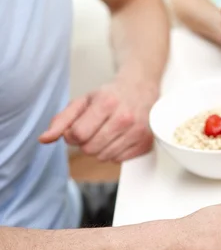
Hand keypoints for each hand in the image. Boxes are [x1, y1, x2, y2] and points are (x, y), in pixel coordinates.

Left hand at [39, 78, 156, 161]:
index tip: (77, 129)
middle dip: (86, 143)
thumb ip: (62, 120)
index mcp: (107, 103)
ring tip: (107, 134)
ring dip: (100, 149)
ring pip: (104, 157)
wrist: (141, 89)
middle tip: (93, 131)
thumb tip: (44, 139)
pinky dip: (115, 153)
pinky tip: (118, 139)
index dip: (72, 135)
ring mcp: (138, 131)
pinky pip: (119, 160)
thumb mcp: (83, 101)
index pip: (78, 134)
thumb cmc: (111, 96)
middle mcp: (124, 117)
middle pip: (90, 148)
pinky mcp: (146, 142)